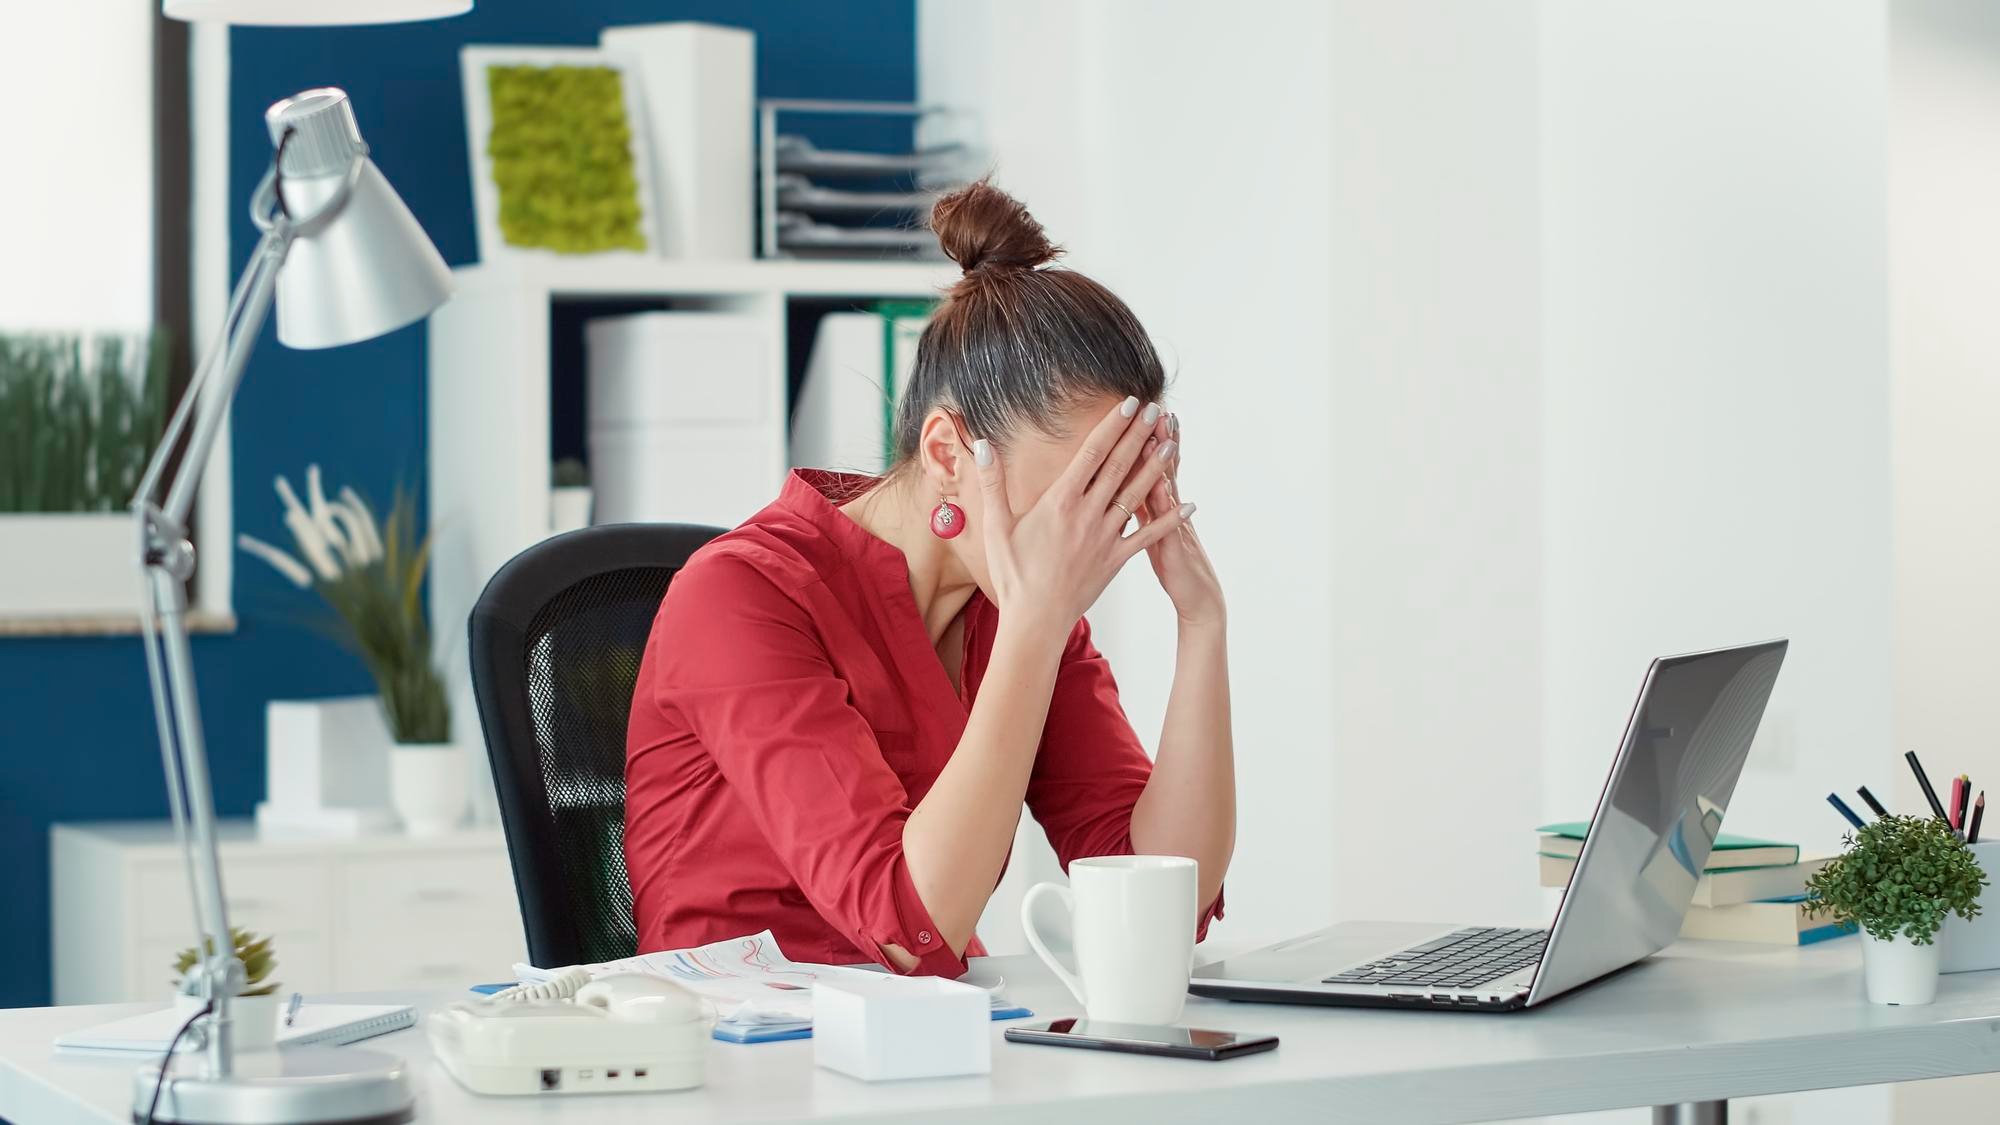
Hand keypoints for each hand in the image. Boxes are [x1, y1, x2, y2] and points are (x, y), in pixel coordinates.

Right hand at [973, 397, 1191, 639]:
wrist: (1035, 620)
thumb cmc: (1013, 574)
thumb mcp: (996, 526)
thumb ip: (993, 482)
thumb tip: (981, 445)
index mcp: (1061, 501)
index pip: (1093, 453)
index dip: (1113, 425)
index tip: (1130, 403)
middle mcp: (1088, 514)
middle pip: (1121, 466)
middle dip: (1140, 435)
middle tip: (1158, 410)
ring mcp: (1106, 537)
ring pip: (1137, 495)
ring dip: (1157, 467)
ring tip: (1173, 443)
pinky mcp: (1117, 559)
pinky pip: (1148, 536)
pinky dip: (1169, 520)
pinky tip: (1188, 505)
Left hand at [1133, 410, 1224, 627]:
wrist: (1199, 597)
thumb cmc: (1173, 564)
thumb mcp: (1155, 532)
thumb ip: (1142, 506)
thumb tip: (1121, 484)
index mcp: (1157, 505)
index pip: (1148, 465)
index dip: (1145, 440)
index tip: (1139, 411)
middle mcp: (1167, 509)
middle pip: (1160, 468)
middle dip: (1157, 438)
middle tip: (1154, 407)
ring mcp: (1173, 526)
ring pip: (1167, 488)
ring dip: (1165, 462)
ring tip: (1162, 433)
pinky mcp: (1173, 549)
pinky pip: (1168, 523)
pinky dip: (1168, 504)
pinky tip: (1163, 485)